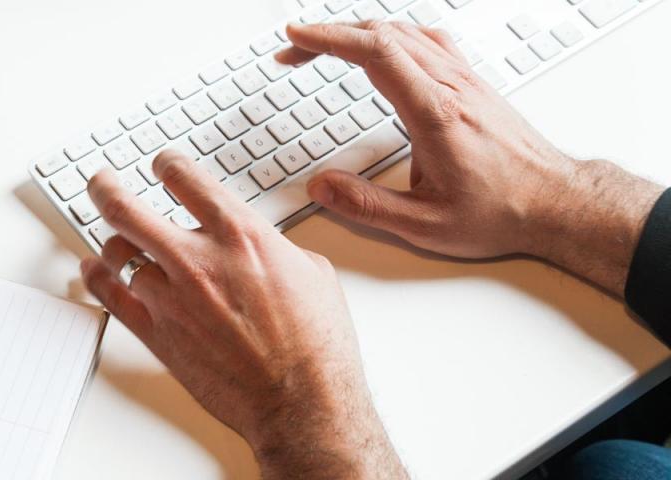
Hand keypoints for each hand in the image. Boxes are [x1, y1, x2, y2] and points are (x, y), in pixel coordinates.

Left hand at [80, 154, 404, 477]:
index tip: (161, 164)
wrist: (304, 402)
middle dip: (107, 187)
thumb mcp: (311, 271)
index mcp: (241, 235)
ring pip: (117, 253)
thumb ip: (269, 245)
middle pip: (127, 208)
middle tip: (102, 181)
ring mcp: (171, 298)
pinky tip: (93, 270)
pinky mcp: (157, 334)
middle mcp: (198, 260)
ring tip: (114, 242)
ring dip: (114, 244)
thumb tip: (253, 241)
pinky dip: (95, 277)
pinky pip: (110, 296)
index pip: (185, 178)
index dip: (166, 164)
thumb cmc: (316, 345)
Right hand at [278, 21, 662, 295]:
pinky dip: (390, 36)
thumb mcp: (425, 225)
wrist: (556, 202)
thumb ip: (365, 206)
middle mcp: (451, 87)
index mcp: (435, 114)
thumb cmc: (501, 211)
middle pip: (383, 33)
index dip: (329, 39)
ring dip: (358, 32)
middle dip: (330, 35)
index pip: (376, 53)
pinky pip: (426, 40)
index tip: (296, 37)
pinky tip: (380, 48)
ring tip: (324, 47)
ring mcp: (464, 80)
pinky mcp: (471, 83)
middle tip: (293, 50)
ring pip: (404, 31)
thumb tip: (320, 186)